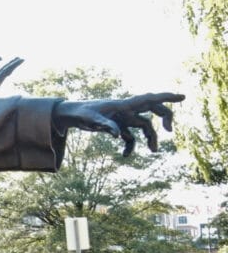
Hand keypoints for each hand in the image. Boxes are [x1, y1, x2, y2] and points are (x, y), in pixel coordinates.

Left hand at [53, 93, 184, 155]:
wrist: (70, 115)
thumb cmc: (80, 113)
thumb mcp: (92, 120)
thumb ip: (106, 125)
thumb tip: (119, 135)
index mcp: (123, 105)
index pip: (148, 99)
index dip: (166, 97)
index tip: (182, 97)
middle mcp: (126, 110)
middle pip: (152, 110)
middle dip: (164, 117)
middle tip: (169, 130)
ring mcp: (123, 118)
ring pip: (144, 126)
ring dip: (150, 138)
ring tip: (153, 151)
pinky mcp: (117, 126)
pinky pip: (130, 137)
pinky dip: (130, 146)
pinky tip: (124, 155)